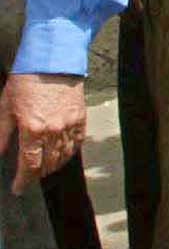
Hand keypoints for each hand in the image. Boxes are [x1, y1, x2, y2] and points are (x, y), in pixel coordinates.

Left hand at [0, 72, 86, 193]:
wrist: (52, 60)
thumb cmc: (26, 81)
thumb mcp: (5, 108)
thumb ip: (1, 135)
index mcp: (33, 130)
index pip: (29, 166)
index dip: (23, 181)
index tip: (17, 188)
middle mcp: (54, 130)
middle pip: (47, 164)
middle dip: (36, 174)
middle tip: (28, 177)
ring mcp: (69, 124)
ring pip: (63, 156)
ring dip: (52, 166)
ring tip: (44, 168)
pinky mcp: (80, 117)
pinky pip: (77, 142)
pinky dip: (70, 152)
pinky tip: (63, 154)